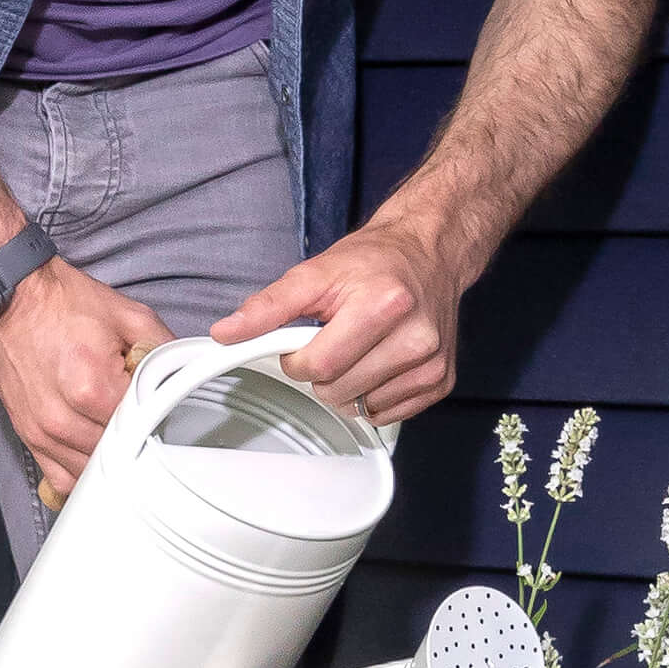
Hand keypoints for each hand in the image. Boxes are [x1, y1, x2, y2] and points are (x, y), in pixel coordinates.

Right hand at [0, 255, 171, 500]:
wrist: (11, 299)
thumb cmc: (64, 304)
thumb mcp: (128, 315)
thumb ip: (164, 348)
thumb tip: (185, 375)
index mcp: (90, 387)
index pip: (141, 427)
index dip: (159, 420)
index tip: (163, 410)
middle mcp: (62, 418)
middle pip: (118, 455)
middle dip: (136, 440)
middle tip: (143, 420)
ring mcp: (42, 433)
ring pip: (91, 473)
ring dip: (110, 459)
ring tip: (118, 432)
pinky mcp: (28, 438)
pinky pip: (61, 478)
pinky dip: (82, 473)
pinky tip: (94, 452)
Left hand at [213, 218, 464, 428]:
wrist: (428, 254)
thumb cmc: (374, 262)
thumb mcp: (315, 272)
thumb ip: (268, 306)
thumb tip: (227, 332)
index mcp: (384, 304)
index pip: (319, 365)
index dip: (298, 360)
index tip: (303, 343)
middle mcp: (415, 336)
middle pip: (339, 390)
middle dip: (323, 373)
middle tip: (335, 340)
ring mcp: (431, 362)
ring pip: (362, 407)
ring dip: (348, 386)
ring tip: (360, 349)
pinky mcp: (441, 381)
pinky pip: (388, 414)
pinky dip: (374, 396)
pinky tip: (379, 364)